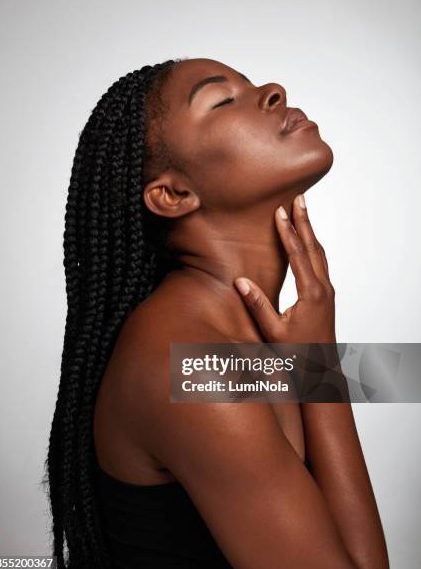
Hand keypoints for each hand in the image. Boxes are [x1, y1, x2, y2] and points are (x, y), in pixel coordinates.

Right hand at [234, 194, 335, 343]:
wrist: (322, 370)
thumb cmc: (297, 354)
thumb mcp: (273, 331)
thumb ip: (257, 305)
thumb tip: (240, 281)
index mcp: (311, 294)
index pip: (297, 254)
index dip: (288, 231)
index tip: (281, 211)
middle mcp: (323, 288)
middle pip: (313, 247)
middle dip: (305, 221)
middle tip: (300, 198)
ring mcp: (327, 291)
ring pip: (319, 253)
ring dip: (310, 231)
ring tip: (303, 211)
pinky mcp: (326, 295)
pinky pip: (320, 263)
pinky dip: (312, 246)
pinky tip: (306, 242)